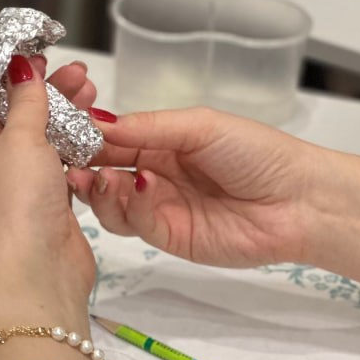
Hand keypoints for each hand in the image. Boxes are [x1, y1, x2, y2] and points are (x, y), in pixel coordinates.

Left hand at [0, 55, 97, 359]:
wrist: (37, 273)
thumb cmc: (18, 202)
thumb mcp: (20, 140)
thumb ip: (26, 100)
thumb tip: (17, 63)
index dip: (17, 73)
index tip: (44, 51)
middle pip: (25, 115)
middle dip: (51, 91)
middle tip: (83, 73)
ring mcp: (27, 184)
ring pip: (49, 138)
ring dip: (69, 116)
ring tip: (94, 93)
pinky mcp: (54, 202)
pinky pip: (67, 163)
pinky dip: (80, 145)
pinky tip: (97, 131)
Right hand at [67, 107, 319, 268]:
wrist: (299, 201)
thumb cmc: (259, 154)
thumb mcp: (200, 126)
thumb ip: (147, 127)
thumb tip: (99, 121)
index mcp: (161, 142)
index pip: (110, 140)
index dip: (85, 138)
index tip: (60, 133)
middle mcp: (155, 175)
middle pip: (103, 174)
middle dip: (82, 169)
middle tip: (68, 164)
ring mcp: (160, 209)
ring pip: (111, 205)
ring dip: (99, 192)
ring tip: (98, 179)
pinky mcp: (169, 238)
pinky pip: (136, 224)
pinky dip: (130, 207)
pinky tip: (139, 189)